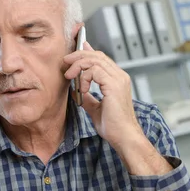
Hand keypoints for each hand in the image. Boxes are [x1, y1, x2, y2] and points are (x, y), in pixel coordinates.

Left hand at [63, 42, 171, 175]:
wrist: (124, 137)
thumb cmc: (113, 127)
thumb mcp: (95, 109)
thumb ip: (87, 97)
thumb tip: (76, 90)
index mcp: (117, 81)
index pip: (101, 59)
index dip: (87, 53)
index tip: (73, 56)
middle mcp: (120, 77)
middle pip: (97, 56)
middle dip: (78, 56)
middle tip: (66, 62)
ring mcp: (118, 80)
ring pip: (95, 60)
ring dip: (78, 65)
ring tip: (69, 75)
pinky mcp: (113, 85)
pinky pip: (94, 71)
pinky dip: (84, 77)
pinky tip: (82, 89)